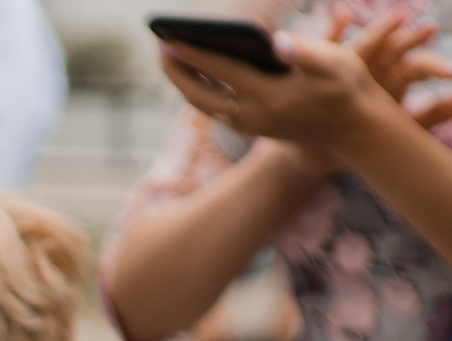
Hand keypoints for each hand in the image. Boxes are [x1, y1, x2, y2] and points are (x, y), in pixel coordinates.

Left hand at [161, 10, 451, 171]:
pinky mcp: (249, 127)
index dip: (192, 53)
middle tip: (159, 44)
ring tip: (170, 55)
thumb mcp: (336, 63)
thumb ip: (306, 51)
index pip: (220, 70)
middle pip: (197, 93)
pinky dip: (199, 89)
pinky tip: (194, 71)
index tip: (168, 38)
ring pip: (202, 104)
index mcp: (267, 96)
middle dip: (175, 70)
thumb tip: (276, 42)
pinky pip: (213, 108)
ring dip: (183, 81)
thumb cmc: (348, 88)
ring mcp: (247, 125)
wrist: (354, 128)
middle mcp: (250, 115)